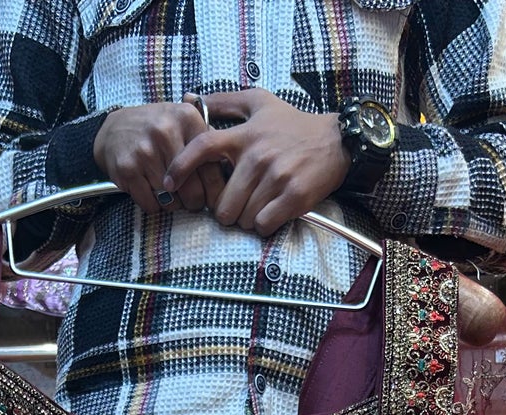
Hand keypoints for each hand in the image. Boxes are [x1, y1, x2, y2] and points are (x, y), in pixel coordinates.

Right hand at [93, 103, 224, 215]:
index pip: (211, 166)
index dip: (215, 190)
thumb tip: (232, 175)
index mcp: (187, 118)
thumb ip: (207, 142)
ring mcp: (145, 150)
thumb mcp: (183, 123)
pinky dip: (154, 206)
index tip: (213, 198)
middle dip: (195, 202)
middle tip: (193, 203)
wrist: (115, 129)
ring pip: (172, 200)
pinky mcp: (128, 168)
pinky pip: (151, 204)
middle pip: (193, 188)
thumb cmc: (158, 130)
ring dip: (174, 205)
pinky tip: (153, 195)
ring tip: (172, 196)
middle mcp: (166, 131)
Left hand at [163, 90, 351, 235]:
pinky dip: (264, 224)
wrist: (336, 141)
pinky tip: (271, 213)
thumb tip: (189, 98)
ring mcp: (276, 177)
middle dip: (226, 211)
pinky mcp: (294, 196)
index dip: (180, 167)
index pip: (203, 147)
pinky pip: (263, 224)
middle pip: (222, 204)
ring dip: (246, 218)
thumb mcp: (260, 102)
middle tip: (237, 204)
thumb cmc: (293, 124)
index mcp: (245, 135)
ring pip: (242, 218)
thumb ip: (224, 102)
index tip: (169, 183)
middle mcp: (257, 156)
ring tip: (258, 205)